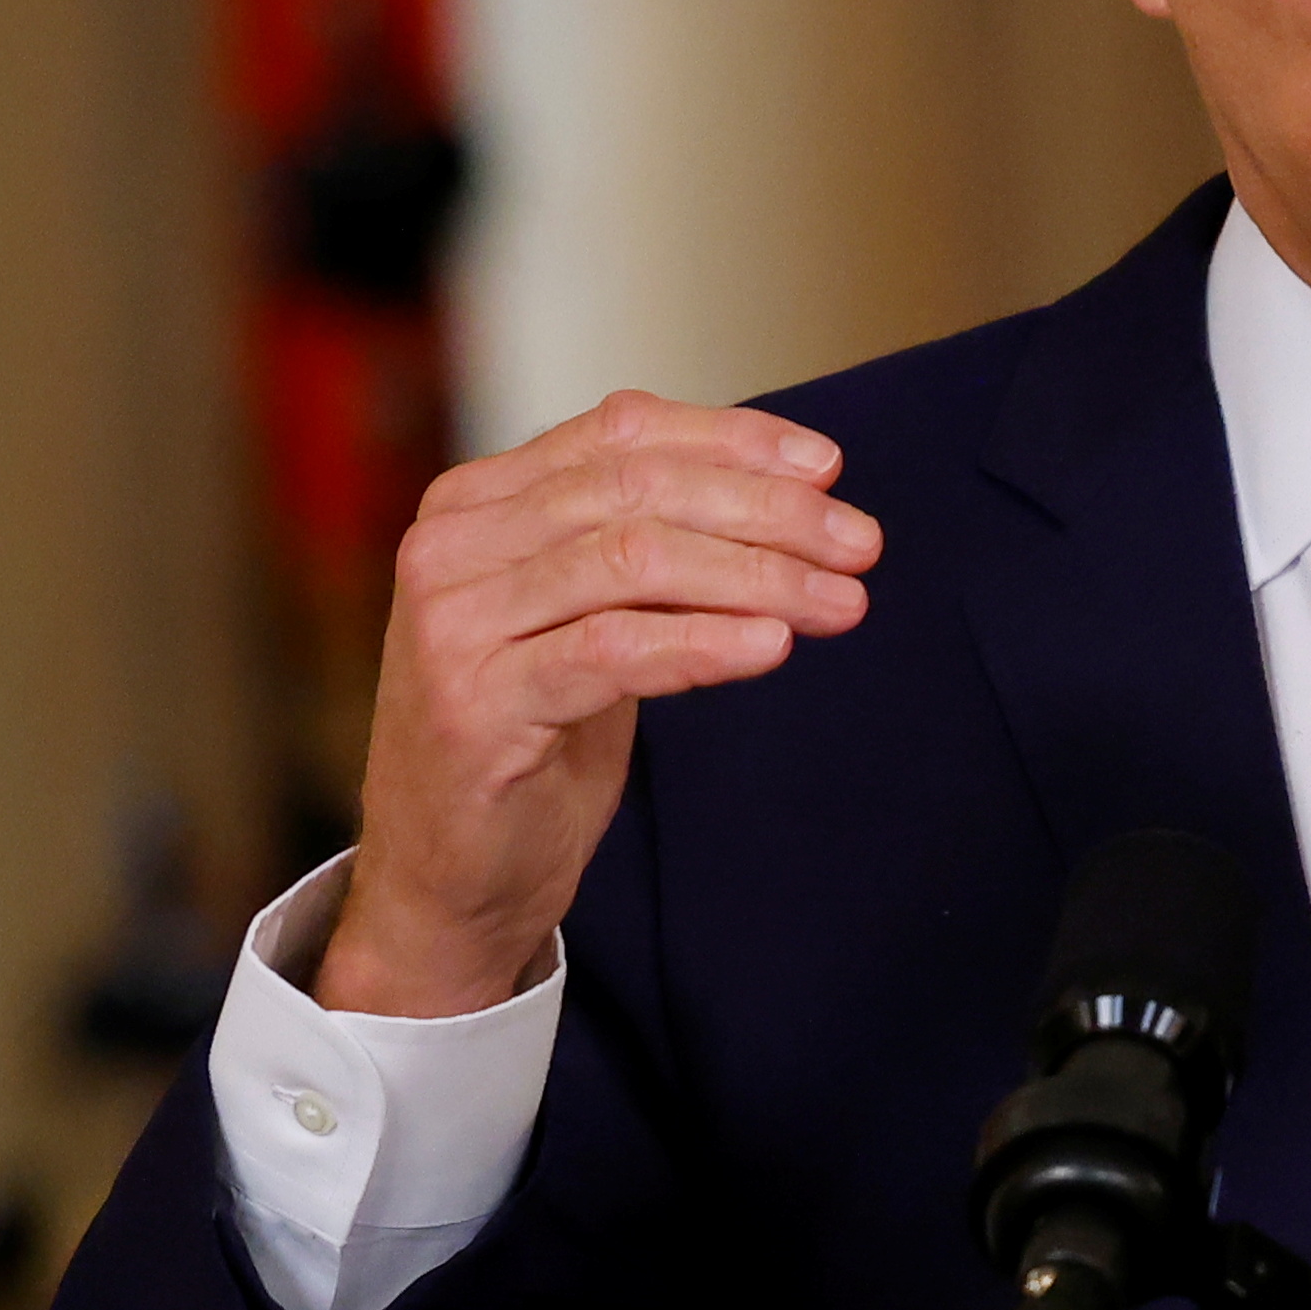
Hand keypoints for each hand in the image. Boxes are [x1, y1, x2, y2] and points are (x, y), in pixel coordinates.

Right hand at [323, 392, 879, 1014]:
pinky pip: (613, 651)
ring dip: (757, 577)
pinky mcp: (475, 707)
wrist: (450, 876)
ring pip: (631, 561)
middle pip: (636, 491)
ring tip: (842, 602)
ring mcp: (454, 624)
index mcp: (475, 503)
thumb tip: (792, 494)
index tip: (828, 468)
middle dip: (767, 512)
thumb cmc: (533, 741)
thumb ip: (649, 550)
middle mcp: (452, 547)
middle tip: (860, 543)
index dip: (734, 441)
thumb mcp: (589, 620)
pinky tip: (773, 646)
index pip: (619, 432)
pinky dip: (703, 642)